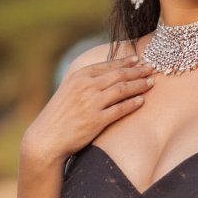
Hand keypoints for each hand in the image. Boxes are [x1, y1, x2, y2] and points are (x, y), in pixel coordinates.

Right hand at [21, 55, 154, 165]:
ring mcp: (92, 103)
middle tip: (151, 69)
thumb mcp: (68, 92)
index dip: (125, 62)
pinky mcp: (97, 120)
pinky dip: (133, 103)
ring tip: (151, 83)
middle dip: (137, 71)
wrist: (46, 138)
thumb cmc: (58, 117)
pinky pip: (120, 109)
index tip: (138, 59)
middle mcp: (86, 86)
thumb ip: (84, 83)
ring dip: (139, 85)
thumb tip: (102, 78)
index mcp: (79, 77)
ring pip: (122, 89)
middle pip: (118, 75)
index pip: (107, 65)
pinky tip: (142, 101)